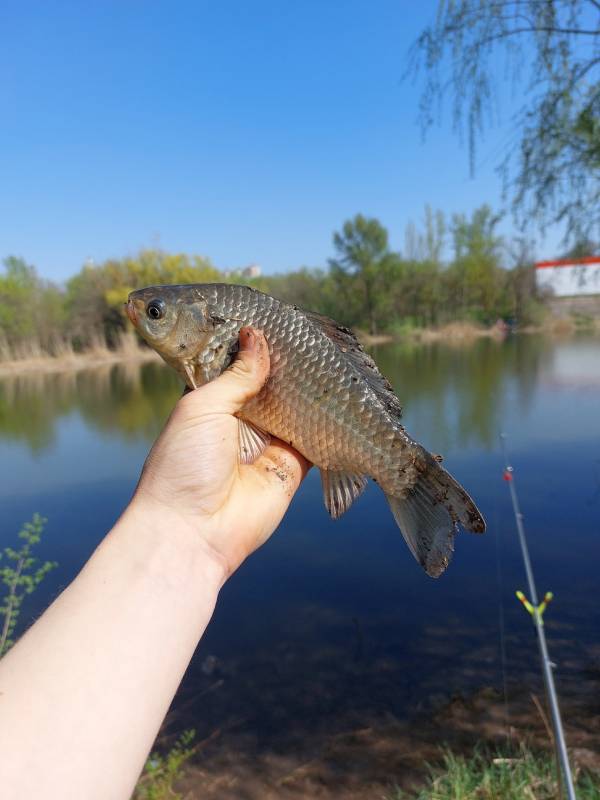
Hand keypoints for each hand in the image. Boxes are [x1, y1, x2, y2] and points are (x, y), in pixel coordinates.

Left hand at [132, 327, 309, 577]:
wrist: (192, 533)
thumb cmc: (183, 465)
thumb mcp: (203, 407)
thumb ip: (236, 374)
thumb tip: (257, 337)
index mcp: (210, 403)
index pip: (236, 366)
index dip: (252, 345)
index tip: (274, 320)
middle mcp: (239, 421)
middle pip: (269, 385)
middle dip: (285, 365)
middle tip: (309, 336)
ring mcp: (266, 443)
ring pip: (294, 407)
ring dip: (308, 389)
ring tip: (328, 357)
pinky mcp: (291, 465)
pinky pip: (314, 437)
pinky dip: (326, 421)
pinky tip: (340, 395)